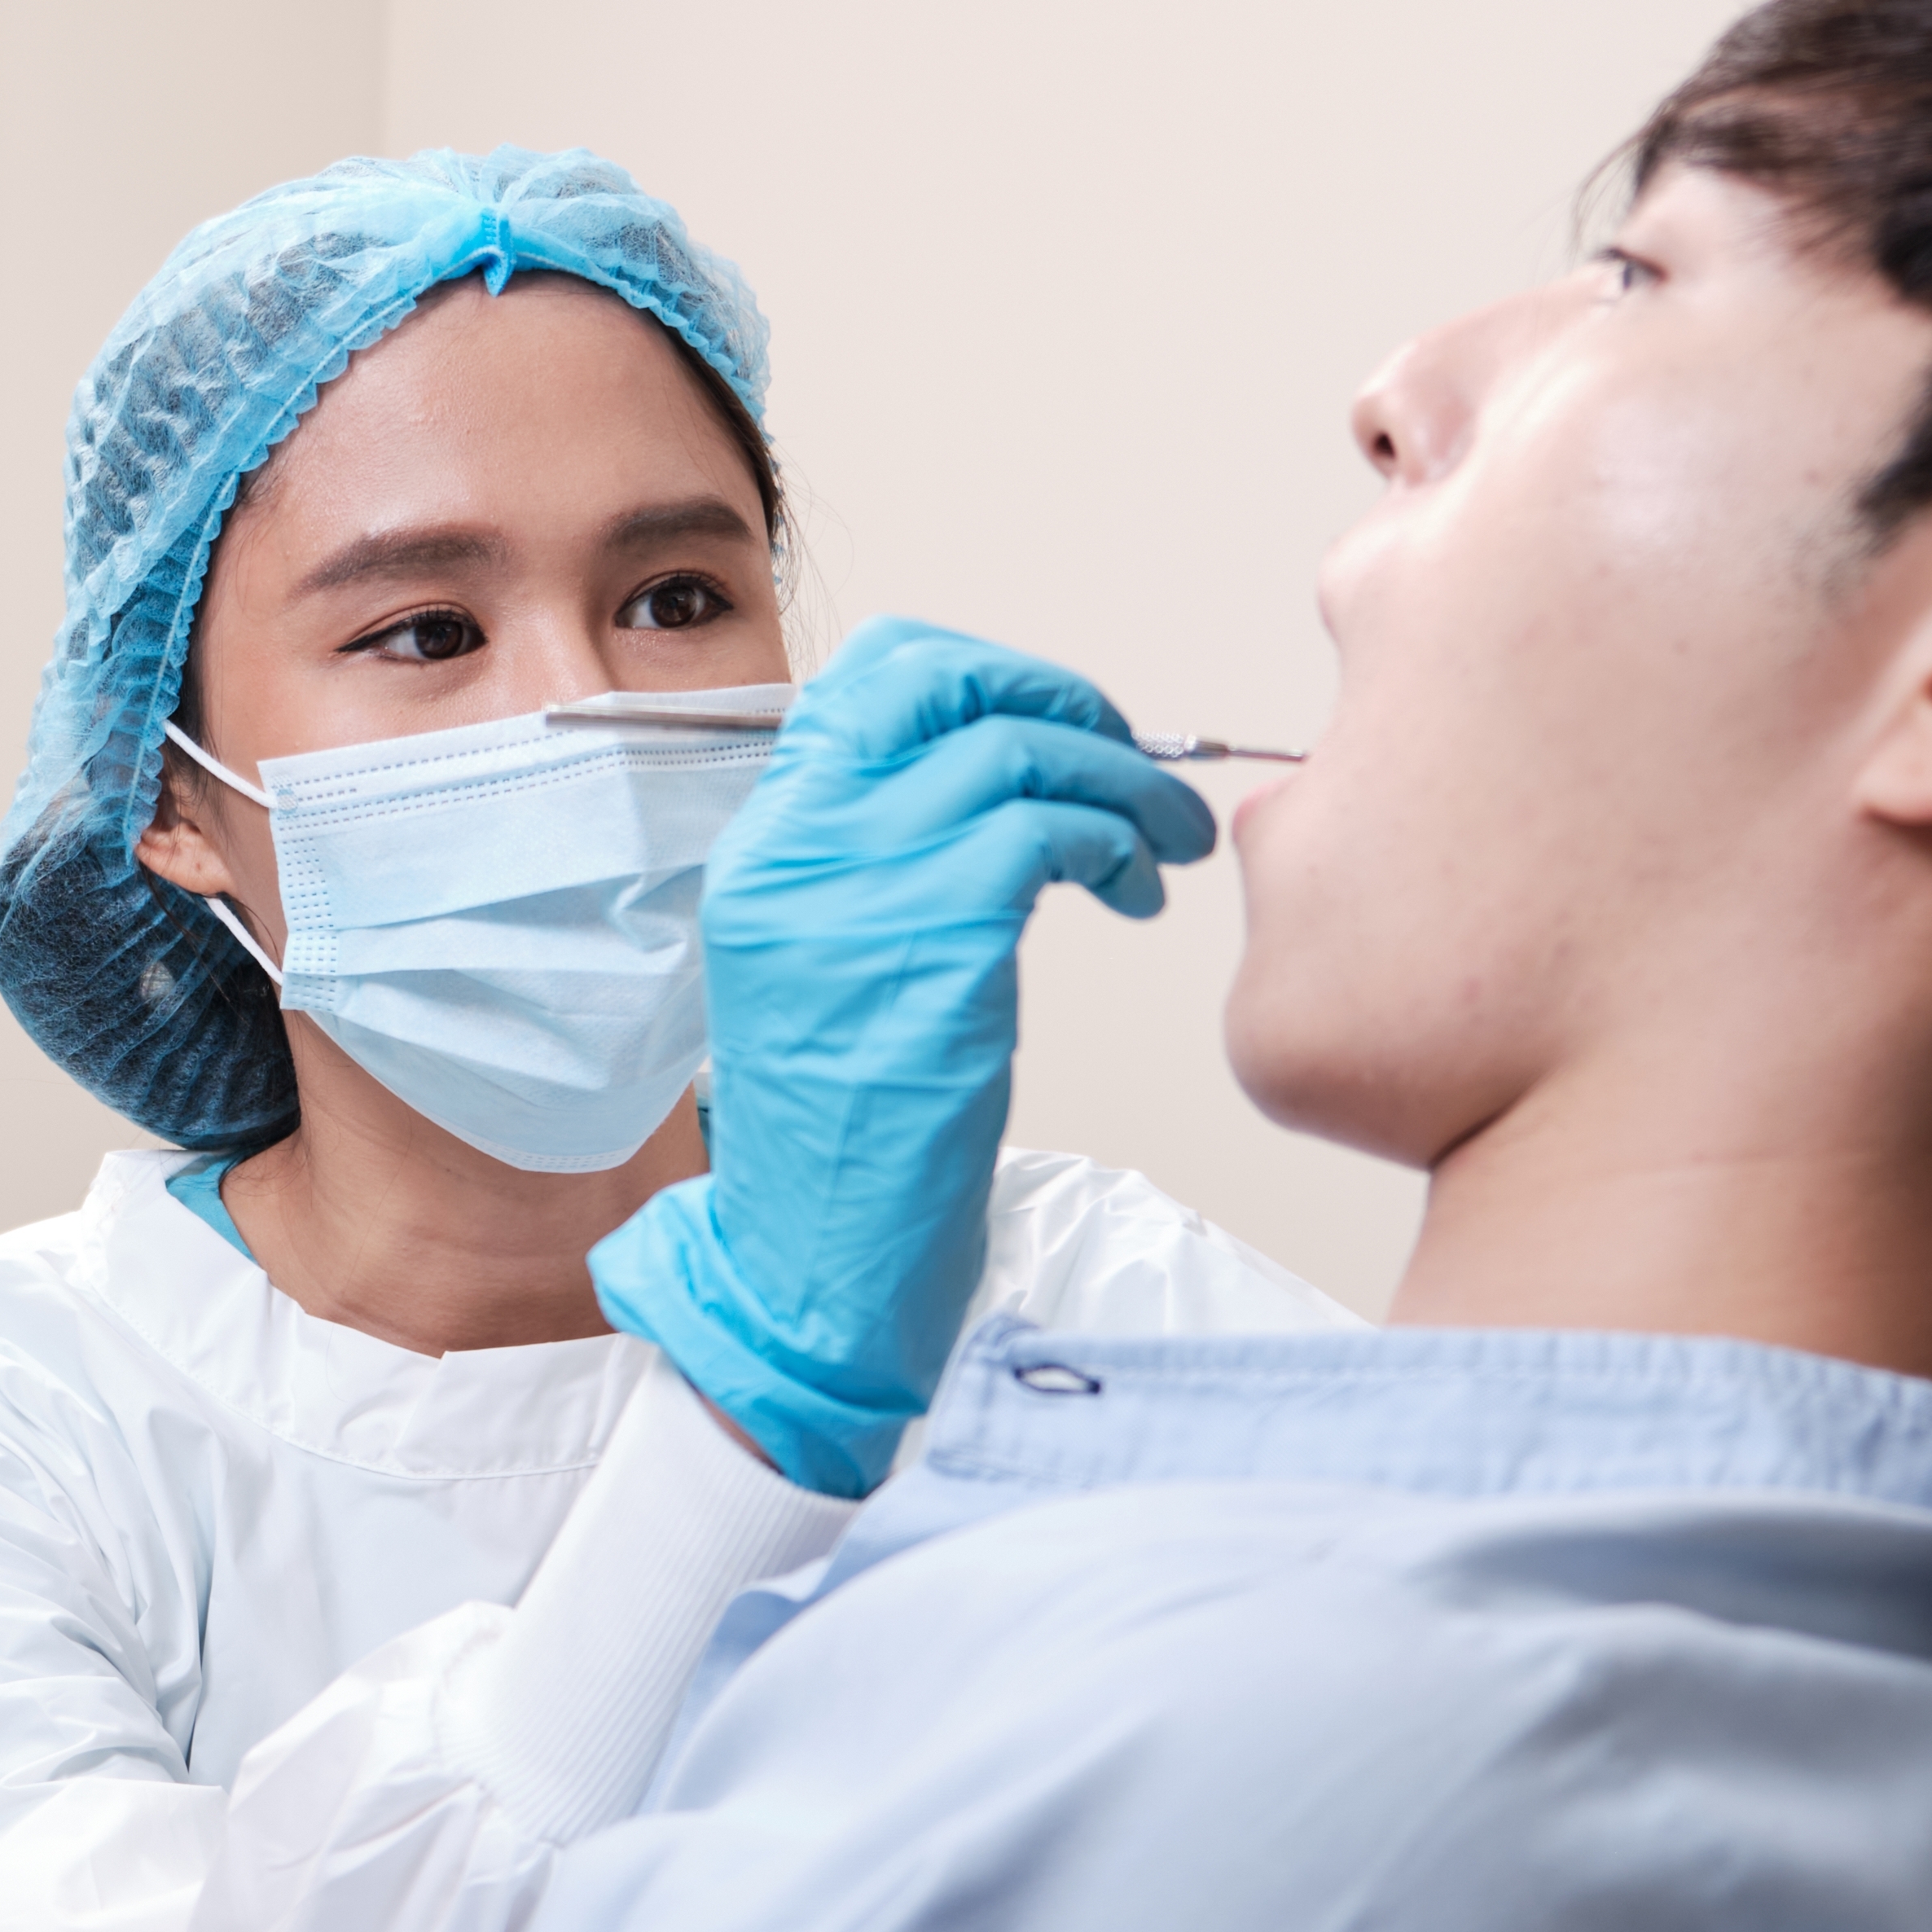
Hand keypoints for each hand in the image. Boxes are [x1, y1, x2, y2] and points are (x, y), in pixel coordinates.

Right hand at [591, 617, 1213, 1492]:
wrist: (814, 1260)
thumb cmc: (848, 1136)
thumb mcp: (836, 966)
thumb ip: (886, 866)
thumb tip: (1006, 786)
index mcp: (766, 844)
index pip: (871, 677)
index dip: (987, 671)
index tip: (1060, 723)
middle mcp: (794, 848)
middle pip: (940, 682)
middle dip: (1063, 699)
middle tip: (1130, 757)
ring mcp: (854, 890)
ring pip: (1013, 750)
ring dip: (1122, 782)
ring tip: (1165, 844)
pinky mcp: (929, 943)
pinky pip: (1044, 832)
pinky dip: (1115, 843)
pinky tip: (1136, 890)